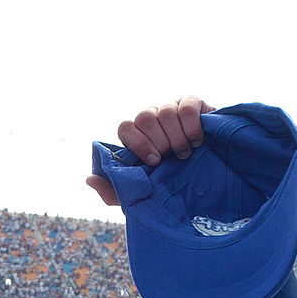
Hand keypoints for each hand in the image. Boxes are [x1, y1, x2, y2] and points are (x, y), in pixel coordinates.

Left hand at [86, 95, 213, 204]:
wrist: (207, 176)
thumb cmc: (171, 184)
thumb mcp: (143, 194)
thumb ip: (115, 190)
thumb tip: (89, 179)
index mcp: (137, 137)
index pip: (125, 127)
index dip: (137, 143)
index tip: (153, 161)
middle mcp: (151, 119)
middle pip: (144, 117)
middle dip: (158, 141)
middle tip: (171, 158)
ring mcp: (171, 109)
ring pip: (166, 111)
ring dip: (177, 137)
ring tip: (185, 154)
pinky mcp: (192, 103)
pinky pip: (186, 106)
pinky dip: (191, 126)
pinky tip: (197, 141)